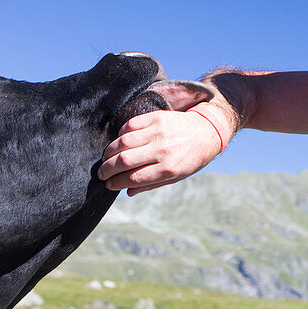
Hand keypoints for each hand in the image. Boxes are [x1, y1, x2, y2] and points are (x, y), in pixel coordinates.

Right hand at [98, 107, 225, 194]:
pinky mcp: (156, 117)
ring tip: (106, 159)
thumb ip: (150, 184)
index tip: (108, 184)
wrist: (206, 131)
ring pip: (123, 142)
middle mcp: (163, 149)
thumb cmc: (190, 158)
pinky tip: (118, 142)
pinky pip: (130, 125)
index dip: (116, 182)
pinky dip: (120, 134)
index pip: (134, 178)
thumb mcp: (176, 177)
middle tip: (101, 173)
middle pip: (125, 160)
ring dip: (109, 152)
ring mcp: (159, 131)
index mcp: (168, 168)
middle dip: (107, 169)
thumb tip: (126, 191)